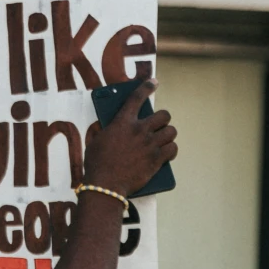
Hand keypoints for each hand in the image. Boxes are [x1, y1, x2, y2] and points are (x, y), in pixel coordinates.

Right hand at [82, 80, 176, 198]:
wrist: (105, 186)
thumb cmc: (97, 164)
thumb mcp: (96, 142)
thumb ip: (104, 130)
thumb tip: (106, 125)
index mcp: (122, 122)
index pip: (137, 98)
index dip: (147, 87)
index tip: (153, 82)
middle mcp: (139, 130)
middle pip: (164, 115)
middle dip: (163, 119)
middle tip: (159, 126)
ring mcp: (149, 145)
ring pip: (171, 131)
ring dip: (168, 135)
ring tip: (162, 140)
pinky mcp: (156, 160)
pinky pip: (173, 149)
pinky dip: (171, 150)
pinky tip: (166, 153)